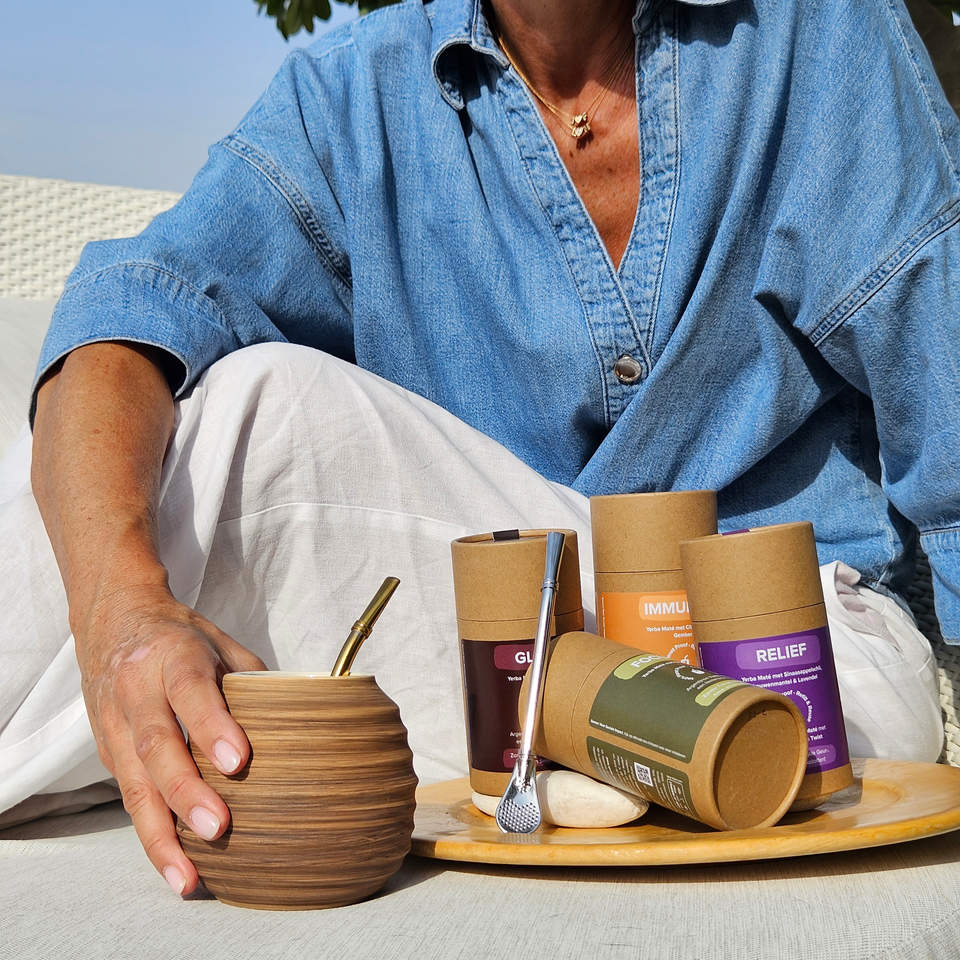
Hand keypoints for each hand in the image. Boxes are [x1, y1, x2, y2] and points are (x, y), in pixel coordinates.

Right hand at [76, 582, 264, 895]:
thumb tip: (298, 723)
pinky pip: (129, 798)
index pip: (191, 690)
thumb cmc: (181, 637)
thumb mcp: (221, 641)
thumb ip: (252, 681)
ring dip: (160, 834)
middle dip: (186, 792)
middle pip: (156, 744)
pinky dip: (151, 834)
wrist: (112, 621)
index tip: (238, 761)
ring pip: (133, 784)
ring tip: (188, 876)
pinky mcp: (107, 754)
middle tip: (218, 828)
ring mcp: (114, 724)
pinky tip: (175, 864)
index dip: (213, 726)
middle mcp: (137, 690)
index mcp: (173, 656)